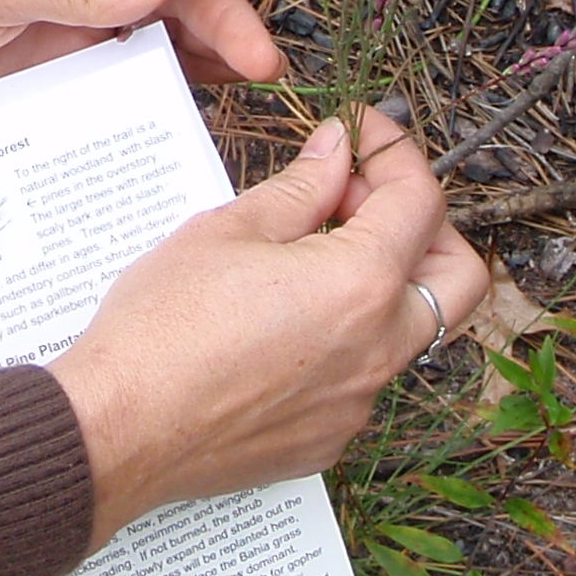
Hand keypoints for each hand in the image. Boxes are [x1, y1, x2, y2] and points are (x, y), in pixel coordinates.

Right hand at [45, 108, 484, 545]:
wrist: (118, 428)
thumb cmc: (161, 328)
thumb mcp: (229, 230)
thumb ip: (302, 187)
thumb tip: (337, 151)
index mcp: (360, 284)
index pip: (420, 201)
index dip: (394, 154)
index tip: (362, 135)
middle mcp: (378, 349)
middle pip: (457, 276)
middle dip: (427, 227)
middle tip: (362, 201)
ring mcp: (358, 402)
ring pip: (408, 330)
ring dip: (382, 284)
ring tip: (311, 259)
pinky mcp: (328, 439)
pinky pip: (363, 378)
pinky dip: (345, 340)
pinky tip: (284, 323)